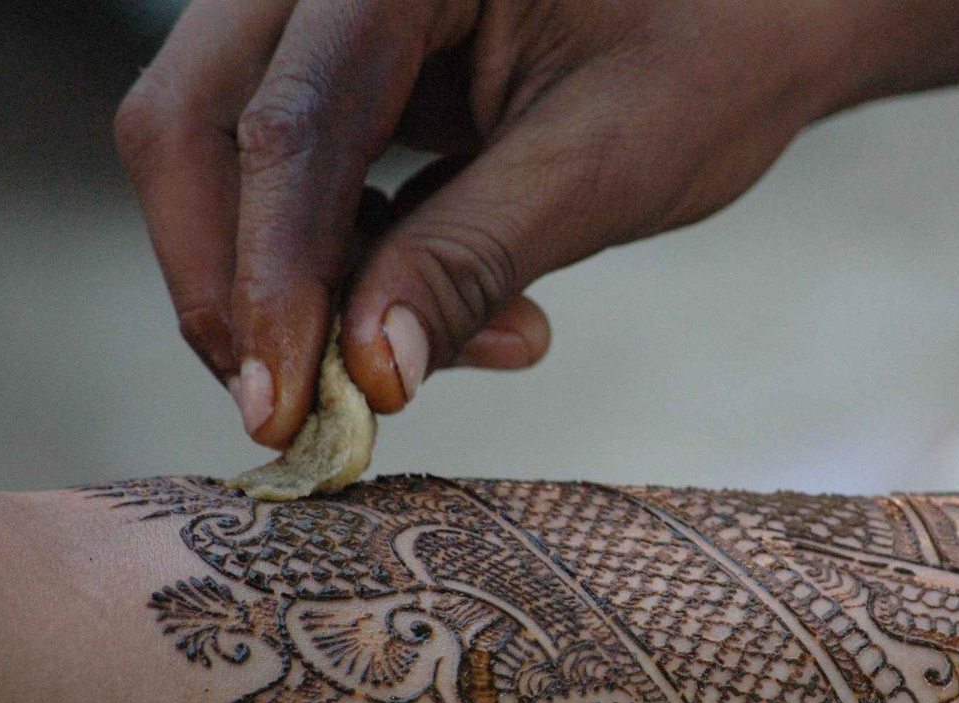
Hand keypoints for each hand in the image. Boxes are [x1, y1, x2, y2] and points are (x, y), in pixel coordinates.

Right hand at [115, 0, 848, 445]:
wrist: (759, 19)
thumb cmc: (710, 55)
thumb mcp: (600, 165)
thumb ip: (471, 257)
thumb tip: (368, 372)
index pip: (290, 120)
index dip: (272, 275)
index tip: (283, 405)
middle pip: (199, 123)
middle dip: (241, 284)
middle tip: (301, 408)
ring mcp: (333, 14)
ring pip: (233, 160)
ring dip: (313, 288)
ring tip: (483, 343)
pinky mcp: (357, 73)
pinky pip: (298, 179)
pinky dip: (354, 266)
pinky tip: (467, 314)